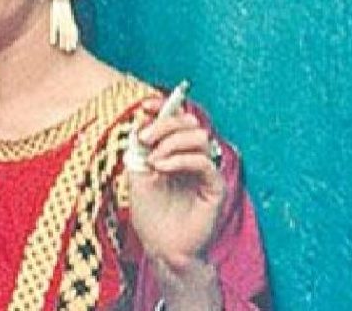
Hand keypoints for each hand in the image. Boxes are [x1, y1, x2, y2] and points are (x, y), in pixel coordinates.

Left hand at [128, 98, 224, 272]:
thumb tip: (141, 121)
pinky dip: (180, 159)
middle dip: (164, 124)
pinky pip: (204, 162)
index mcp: (173, 150)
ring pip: (199, 137)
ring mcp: (204, 170)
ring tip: (154, 161)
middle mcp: (191, 156)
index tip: (145, 106)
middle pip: (189, 122)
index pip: (175, 118)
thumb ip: (139, 148)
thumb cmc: (150, 213)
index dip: (163, 106)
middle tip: (145, 138)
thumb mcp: (136, 173)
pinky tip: (162, 168)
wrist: (161, 246)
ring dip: (172, 142)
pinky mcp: (214, 186)